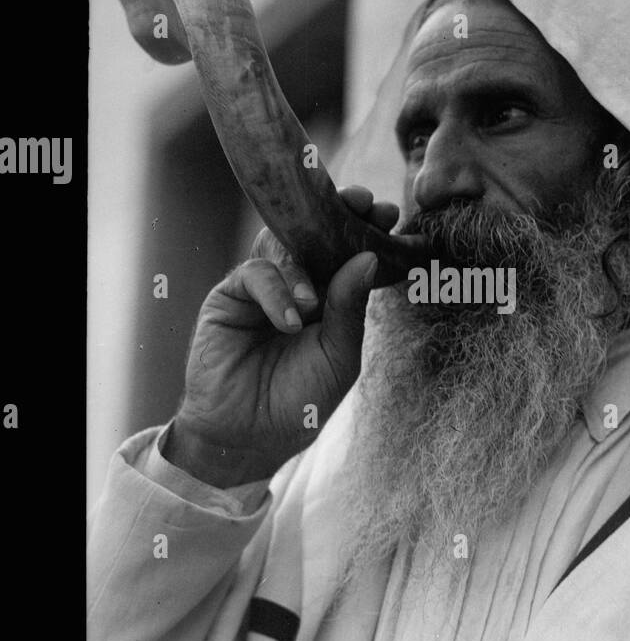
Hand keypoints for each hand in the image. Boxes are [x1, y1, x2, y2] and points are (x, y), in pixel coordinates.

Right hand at [163, 187, 422, 486]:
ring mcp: (263, 289)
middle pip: (317, 236)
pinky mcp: (230, 297)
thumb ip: (350, 308)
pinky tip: (289, 322)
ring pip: (283, 245)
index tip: (388, 214)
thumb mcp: (338, 357)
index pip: (348, 253)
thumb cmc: (298, 403)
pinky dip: (275, 293)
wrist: (247, 436)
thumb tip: (368, 257)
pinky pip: (255, 274)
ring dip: (305, 262)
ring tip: (313, 302)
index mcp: (330, 299)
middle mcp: (297, 286)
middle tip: (361, 204)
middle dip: (339, 216)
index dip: (365, 230)